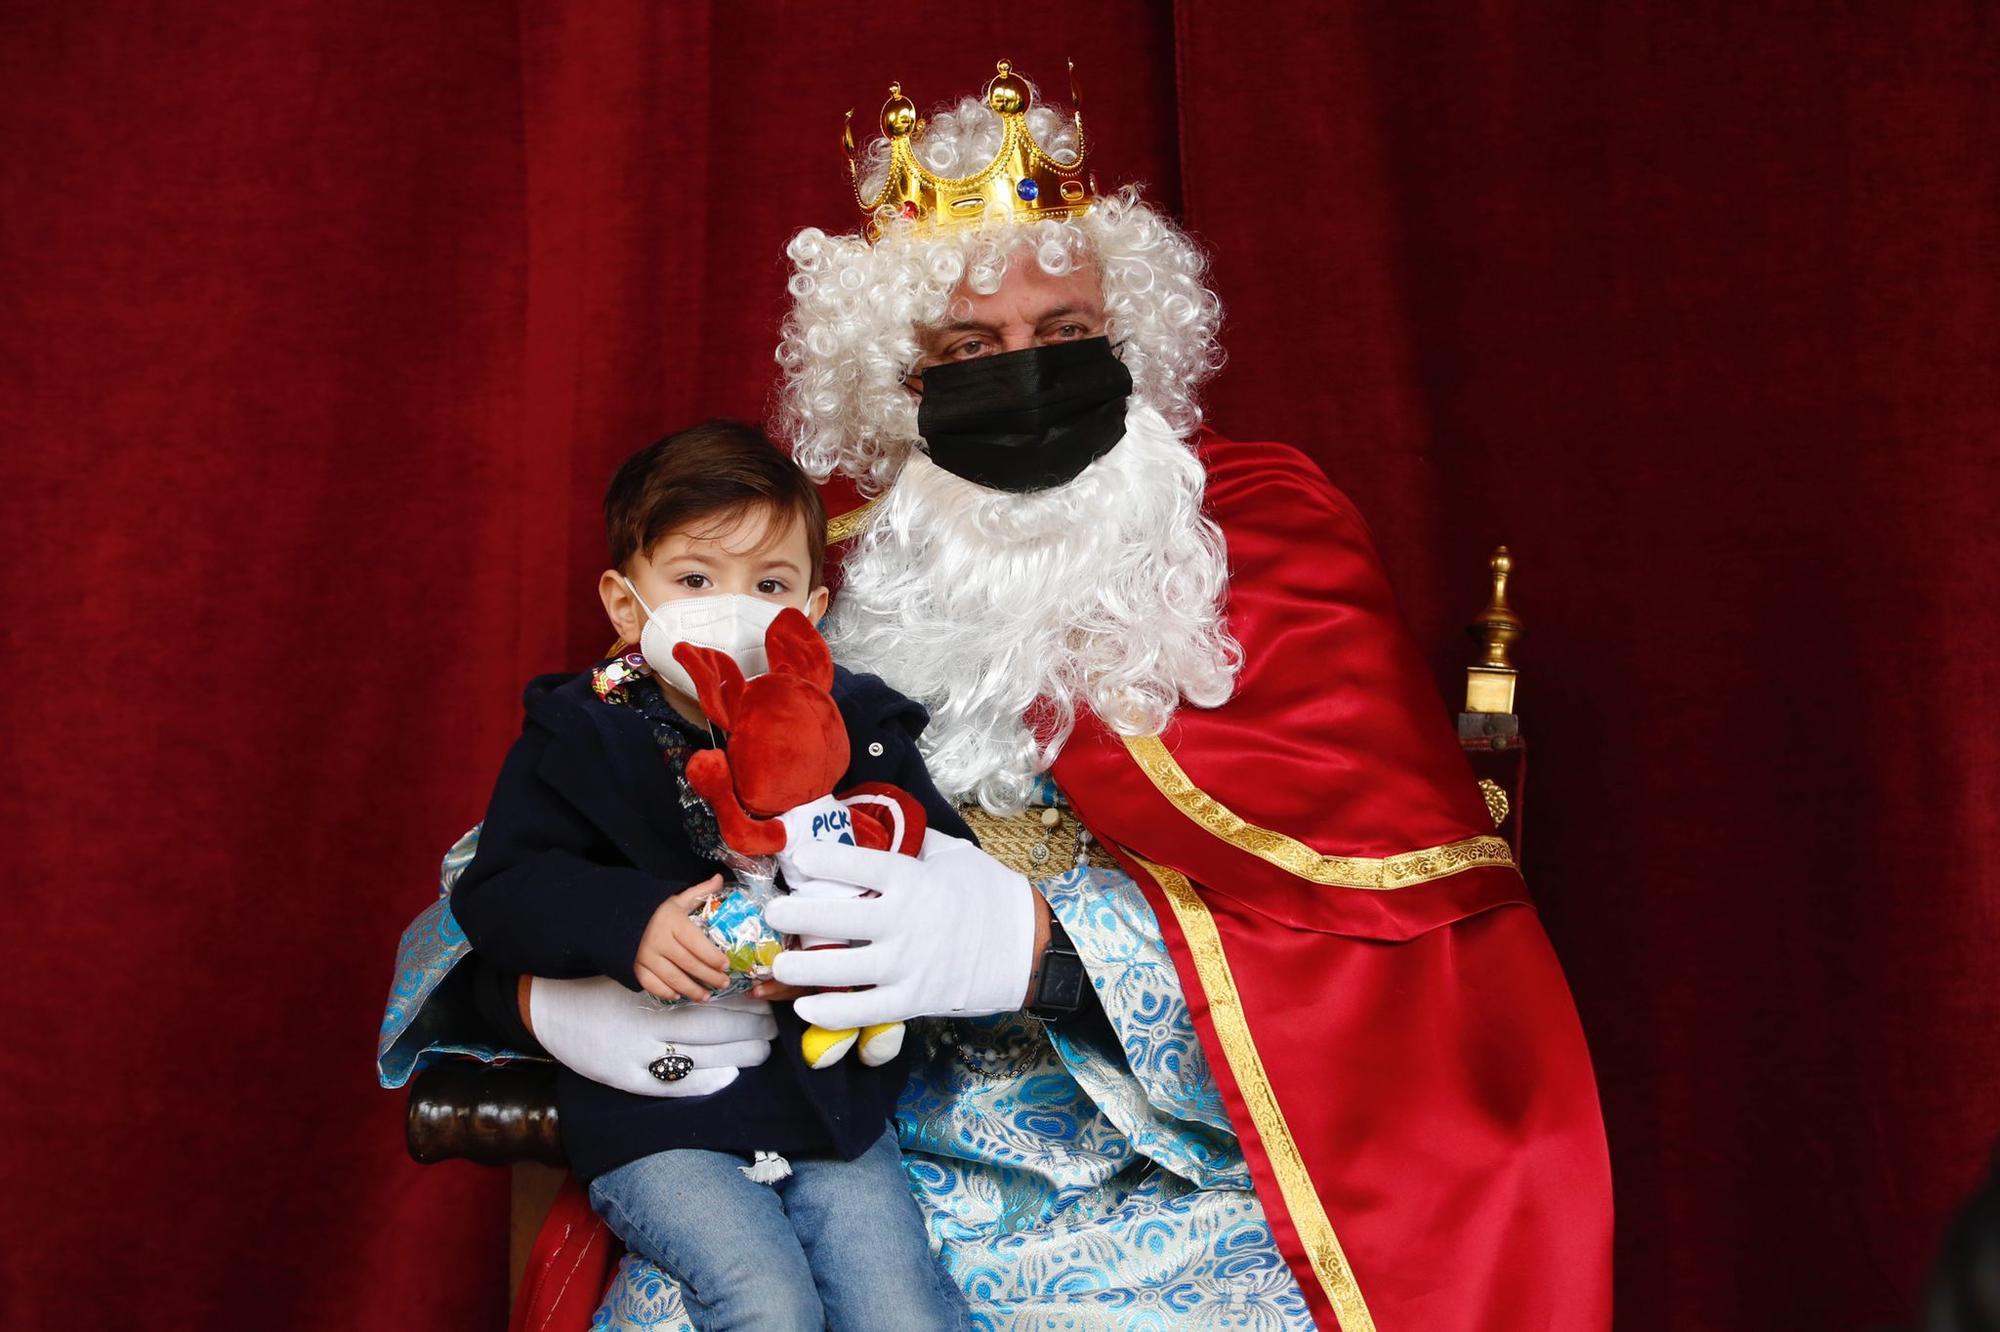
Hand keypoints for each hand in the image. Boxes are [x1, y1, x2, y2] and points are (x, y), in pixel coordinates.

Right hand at [526, 975, 775, 1097]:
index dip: (742, 1006)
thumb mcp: (635, 972)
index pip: (709, 1000)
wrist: (547, 1002)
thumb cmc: (597, 983)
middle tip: (772, 1031)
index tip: (764, 1006)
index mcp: (653, 992)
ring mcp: (635, 1052)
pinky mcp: (623, 1076)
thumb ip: (673, 974)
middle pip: (710, 1029)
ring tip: (760, 1052)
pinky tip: (727, 1077)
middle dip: (748, 1031)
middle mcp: (648, 1022)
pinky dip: (701, 1082)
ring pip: (698, 1056)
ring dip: (736, 1055)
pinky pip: (669, 1084)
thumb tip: (720, 974)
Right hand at [634, 876, 730, 1000]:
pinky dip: (666, 992)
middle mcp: (659, 941)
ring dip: (691, 990)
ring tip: (706, 996)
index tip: (726, 965)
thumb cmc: (656, 910)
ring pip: (672, 978)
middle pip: (688, 963)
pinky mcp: (636, 967)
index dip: (712, 956)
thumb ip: (700, 891)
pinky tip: (679, 996)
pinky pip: (652, 985)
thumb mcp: (677, 899)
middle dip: (708, 976)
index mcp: (672, 923)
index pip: (696, 943)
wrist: (621, 916)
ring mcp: (646, 956)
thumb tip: (720, 878)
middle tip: (724, 983)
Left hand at [764, 829, 1035, 1028]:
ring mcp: (908, 964)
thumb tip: (881, 821)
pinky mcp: (914, 999)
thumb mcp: (956, 855)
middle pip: (837, 919)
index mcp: (914, 880)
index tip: (796, 858)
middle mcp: (905, 921)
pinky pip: (864, 1010)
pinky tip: (806, 1007)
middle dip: (796, 916)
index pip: (858, 864)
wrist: (1027, 948)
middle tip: (774, 914)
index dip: (822, 860)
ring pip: (841, 970)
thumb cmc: (989, 895)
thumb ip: (916, 841)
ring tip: (778, 965)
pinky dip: (831, 1012)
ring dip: (801, 969)